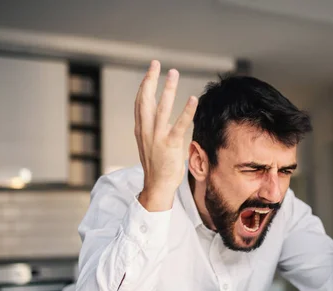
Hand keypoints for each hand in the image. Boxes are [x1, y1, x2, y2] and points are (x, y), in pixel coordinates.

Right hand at [135, 60, 197, 210]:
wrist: (157, 186)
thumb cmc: (157, 166)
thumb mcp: (151, 144)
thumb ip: (154, 129)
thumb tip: (161, 119)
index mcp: (141, 130)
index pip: (140, 102)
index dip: (144, 85)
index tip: (150, 71)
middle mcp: (146, 131)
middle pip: (145, 100)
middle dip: (150, 80)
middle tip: (156, 63)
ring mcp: (157, 137)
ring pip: (161, 108)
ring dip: (168, 89)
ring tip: (173, 73)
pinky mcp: (170, 145)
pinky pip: (179, 125)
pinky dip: (186, 111)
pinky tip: (192, 98)